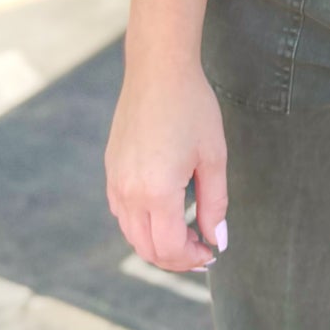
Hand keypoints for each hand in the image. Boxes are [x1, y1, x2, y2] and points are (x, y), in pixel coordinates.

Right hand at [106, 53, 227, 273]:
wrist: (158, 70)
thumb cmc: (192, 108)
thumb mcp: (213, 156)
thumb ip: (215, 204)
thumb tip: (218, 240)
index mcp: (156, 192)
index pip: (170, 248)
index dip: (192, 258)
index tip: (212, 250)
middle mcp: (128, 192)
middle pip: (147, 249)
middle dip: (176, 258)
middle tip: (202, 250)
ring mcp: (115, 181)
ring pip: (131, 234)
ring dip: (157, 244)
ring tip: (187, 235)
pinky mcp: (111, 170)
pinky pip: (122, 213)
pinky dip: (142, 225)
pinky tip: (165, 213)